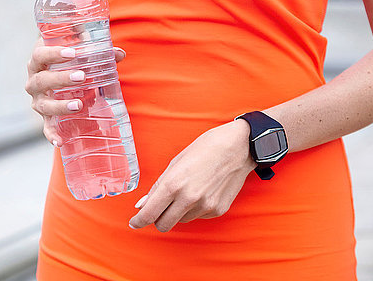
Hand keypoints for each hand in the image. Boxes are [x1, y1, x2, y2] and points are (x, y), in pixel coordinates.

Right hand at [25, 38, 126, 146]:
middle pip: (42, 80)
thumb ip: (98, 52)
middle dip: (61, 78)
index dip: (54, 53)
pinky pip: (47, 128)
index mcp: (39, 62)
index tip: (72, 53)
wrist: (58, 77)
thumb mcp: (79, 55)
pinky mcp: (46, 117)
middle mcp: (35, 81)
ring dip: (60, 106)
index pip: (40, 55)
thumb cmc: (68, 62)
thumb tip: (119, 54)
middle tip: (82, 76)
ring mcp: (39, 101)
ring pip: (44, 105)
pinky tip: (60, 141)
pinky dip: (52, 135)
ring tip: (78, 105)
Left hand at [129, 120, 255, 231]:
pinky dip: (194, 209)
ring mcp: (205, 206)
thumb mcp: (175, 163)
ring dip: (177, 212)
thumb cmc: (205, 149)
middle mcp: (188, 198)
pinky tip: (201, 191)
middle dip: (157, 219)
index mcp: (174, 184)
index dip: (138, 221)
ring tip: (187, 191)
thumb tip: (142, 205)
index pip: (150, 213)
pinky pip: (197, 216)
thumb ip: (157, 187)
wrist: (238, 147)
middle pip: (163, 224)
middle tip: (157, 209)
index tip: (134, 222)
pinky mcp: (218, 210)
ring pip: (180, 221)